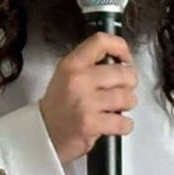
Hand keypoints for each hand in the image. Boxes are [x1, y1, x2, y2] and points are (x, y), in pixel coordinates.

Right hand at [38, 31, 136, 163]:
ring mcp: (85, 102)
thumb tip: (122, 60)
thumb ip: (90, 64)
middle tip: (121, 89)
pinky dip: (123, 125)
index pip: (101, 42)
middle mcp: (78, 80)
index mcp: (72, 64)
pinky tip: (113, 123)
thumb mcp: (67, 74)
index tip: (124, 59)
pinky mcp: (91, 124)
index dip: (120, 47)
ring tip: (115, 107)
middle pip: (124, 73)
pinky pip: (124, 122)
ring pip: (127, 98)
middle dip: (129, 84)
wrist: (44, 132)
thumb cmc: (59, 104)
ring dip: (126, 105)